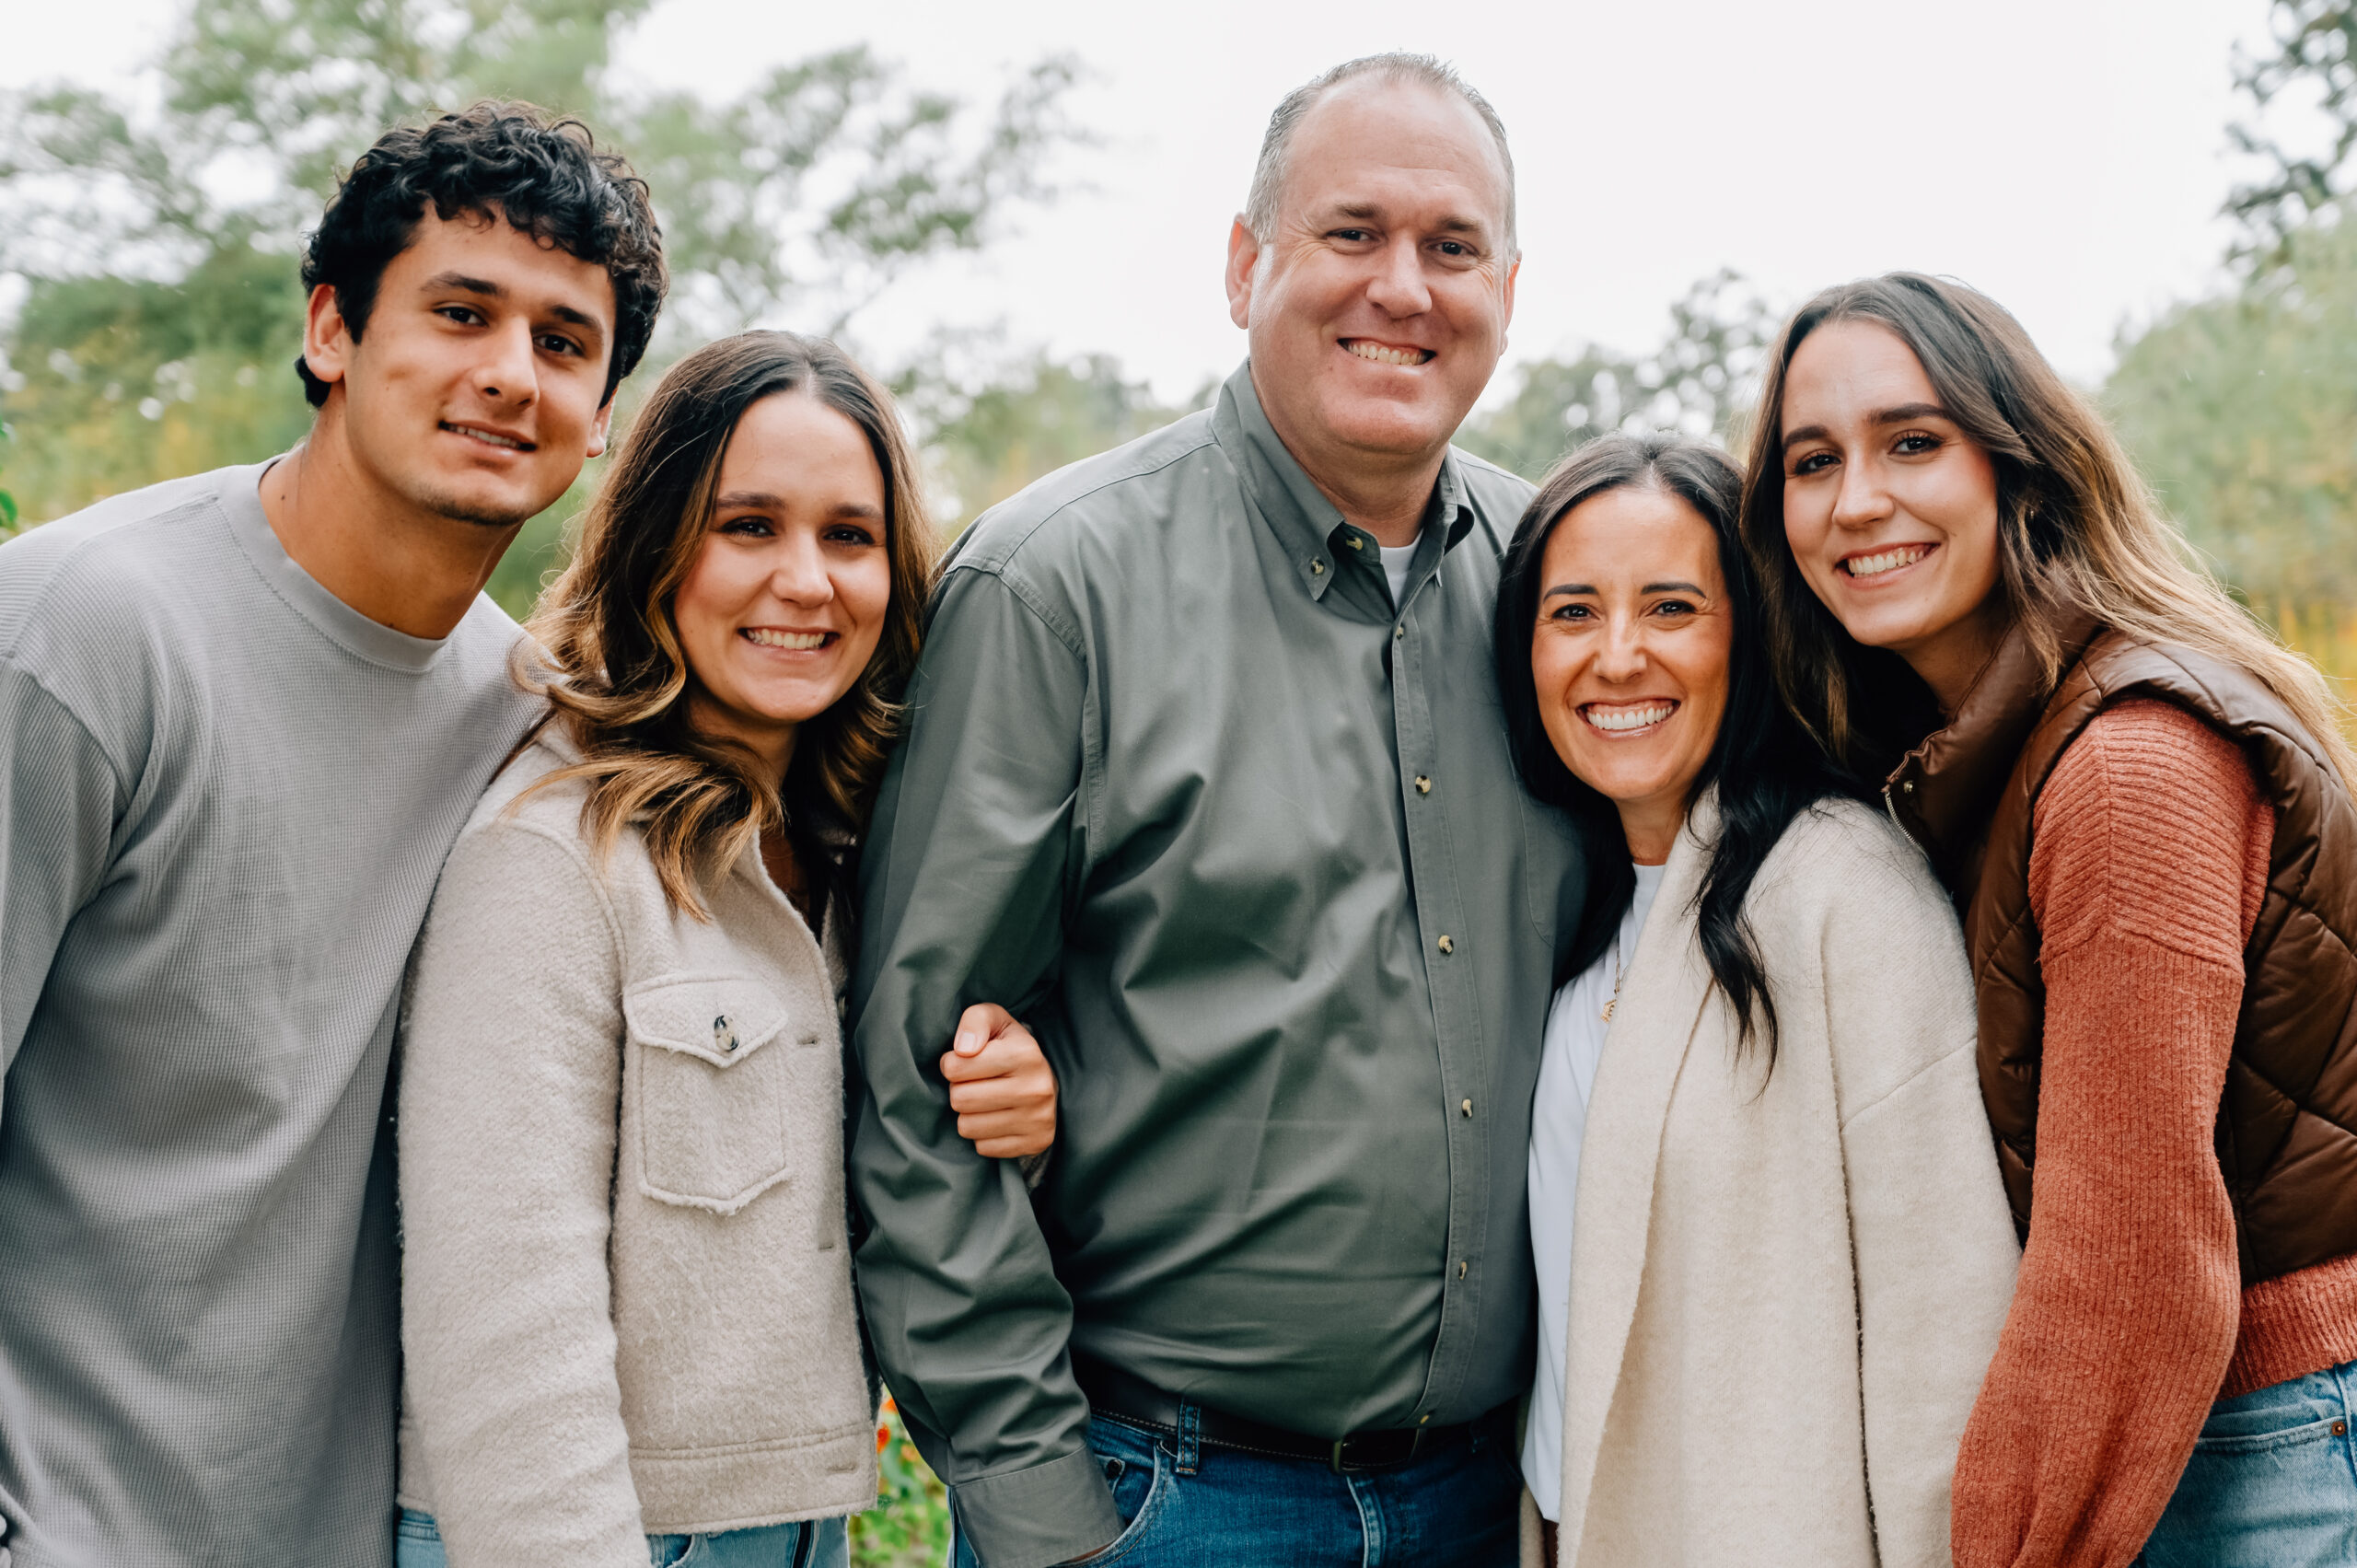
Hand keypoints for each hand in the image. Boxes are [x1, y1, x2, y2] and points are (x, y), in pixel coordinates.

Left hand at [939, 1003, 1057, 1158]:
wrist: (1045, 1080)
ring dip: (968, 1115)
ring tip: (984, 1101)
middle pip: (960, 1099)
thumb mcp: (993, 1020)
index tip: (964, 1062)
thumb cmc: (1008, 1047)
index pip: (955, 1067)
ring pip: (968, 1127)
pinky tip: (997, 1118)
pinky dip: (983, 1135)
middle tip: (973, 1084)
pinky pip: (983, 1148)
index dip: (951, 1064)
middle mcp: (1037, 1088)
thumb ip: (974, 1021)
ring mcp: (1039, 1119)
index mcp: (1025, 1053)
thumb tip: (963, 1050)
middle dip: (959, 1090)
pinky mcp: (1037, 1142)